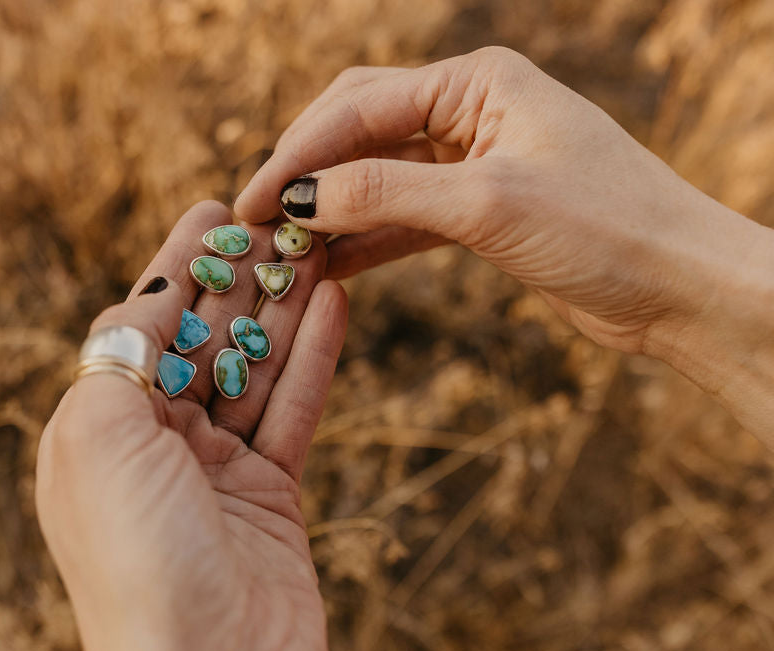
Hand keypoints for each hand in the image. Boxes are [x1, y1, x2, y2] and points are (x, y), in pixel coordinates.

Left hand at [36, 201, 345, 650]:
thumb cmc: (138, 561)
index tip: (215, 212)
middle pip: (202, 342)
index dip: (177, 267)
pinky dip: (314, 360)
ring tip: (318, 250)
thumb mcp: (96, 443)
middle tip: (284, 221)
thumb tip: (141, 304)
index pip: (139, 326)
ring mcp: (213, 474)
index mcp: (93, 433)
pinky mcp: (269, 497)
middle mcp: (150, 449)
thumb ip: (116, 362)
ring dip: (284, 310)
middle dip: (240, 281)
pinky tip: (336, 307)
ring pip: (253, 370)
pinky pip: (293, 411)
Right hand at [235, 47, 773, 446]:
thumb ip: (385, 193)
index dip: (297, 155)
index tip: (250, 202)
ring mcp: (472, 163)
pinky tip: (327, 266)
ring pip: (376, 178)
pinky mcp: (478, 213)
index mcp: (477, 81)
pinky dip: (364, 241)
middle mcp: (470, 111)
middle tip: (254, 221)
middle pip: (358, 131)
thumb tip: (297, 197)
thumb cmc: (607, 226)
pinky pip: (402, 219)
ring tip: (282, 250)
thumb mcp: (486, 203)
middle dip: (306, 174)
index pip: (359, 106)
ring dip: (331, 212)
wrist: (681, 288)